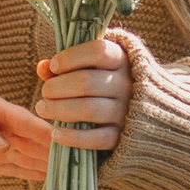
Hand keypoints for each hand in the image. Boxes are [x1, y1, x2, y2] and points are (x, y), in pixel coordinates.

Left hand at [0, 74, 74, 182]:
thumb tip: (2, 145)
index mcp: (4, 112)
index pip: (31, 125)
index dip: (50, 134)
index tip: (70, 142)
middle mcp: (10, 131)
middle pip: (39, 145)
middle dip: (59, 154)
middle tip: (83, 166)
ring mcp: (3, 147)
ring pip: (33, 159)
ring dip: (51, 167)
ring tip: (74, 177)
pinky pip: (18, 170)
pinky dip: (35, 175)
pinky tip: (53, 181)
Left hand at [35, 32, 133, 152]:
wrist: (147, 114)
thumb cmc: (108, 83)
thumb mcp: (95, 67)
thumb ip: (69, 64)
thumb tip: (43, 67)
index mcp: (123, 60)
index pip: (97, 51)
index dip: (70, 57)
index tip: (54, 66)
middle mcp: (127, 84)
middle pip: (86, 82)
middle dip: (57, 87)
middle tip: (45, 92)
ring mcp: (126, 112)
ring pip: (88, 109)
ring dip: (58, 109)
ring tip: (42, 109)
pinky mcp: (123, 136)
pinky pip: (96, 138)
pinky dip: (72, 137)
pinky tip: (55, 133)